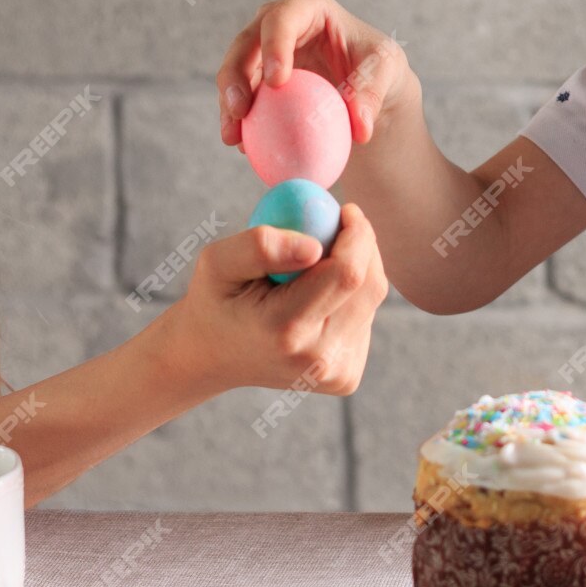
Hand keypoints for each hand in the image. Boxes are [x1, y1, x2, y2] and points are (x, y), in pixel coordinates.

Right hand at [157, 202, 387, 396]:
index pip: (348, 274)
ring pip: (372, 300)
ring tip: (312, 270)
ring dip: (356, 270)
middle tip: (340, 224)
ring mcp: (336, 373)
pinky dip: (351, 297)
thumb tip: (315, 246)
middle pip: (370, 285)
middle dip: (362, 246)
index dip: (358, 234)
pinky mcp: (346, 376)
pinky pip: (366, 318)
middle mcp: (317, 358)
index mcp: (285, 329)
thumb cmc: (215, 300)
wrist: (213, 358)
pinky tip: (319, 299)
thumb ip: (260, 246)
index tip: (346, 210)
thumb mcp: (217, 262)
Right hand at [216, 0, 413, 146]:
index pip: (284, 17)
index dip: (274, 44)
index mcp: (307, 6)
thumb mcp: (387, 71)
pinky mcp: (255, 80)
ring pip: (234, 73)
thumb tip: (360, 126)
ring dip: (229, 104)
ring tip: (232, 136)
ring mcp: (261, 51)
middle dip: (236, 74)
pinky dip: (238, 121)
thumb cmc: (376, 67)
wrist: (364, 87)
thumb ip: (372, 91)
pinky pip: (239, 99)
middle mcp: (276, 22)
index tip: (277, 82)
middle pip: (247, 42)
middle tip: (241, 110)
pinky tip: (241, 146)